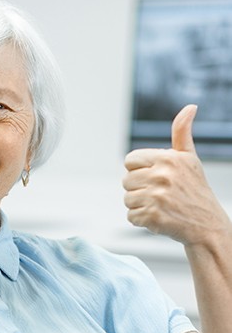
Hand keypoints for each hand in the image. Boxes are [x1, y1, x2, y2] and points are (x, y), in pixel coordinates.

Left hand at [123, 104, 230, 246]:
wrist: (206, 224)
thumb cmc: (195, 190)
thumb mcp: (189, 159)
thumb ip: (182, 133)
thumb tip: (190, 107)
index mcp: (168, 158)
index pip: (130, 160)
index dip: (138, 170)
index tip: (154, 177)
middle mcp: (161, 175)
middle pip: (126, 180)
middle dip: (139, 188)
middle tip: (159, 194)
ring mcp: (156, 197)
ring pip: (127, 199)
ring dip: (139, 205)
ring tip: (160, 205)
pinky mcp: (152, 216)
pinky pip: (131, 216)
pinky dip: (141, 220)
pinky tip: (158, 217)